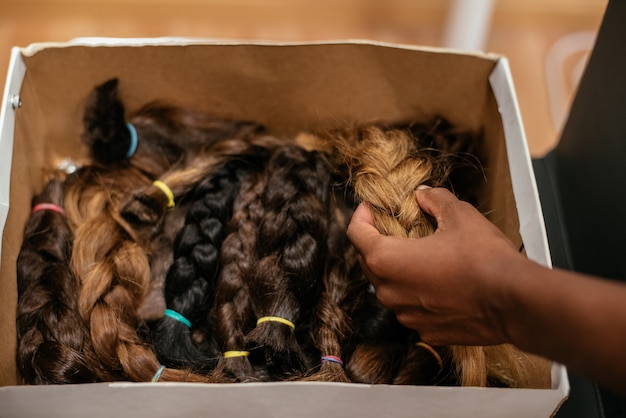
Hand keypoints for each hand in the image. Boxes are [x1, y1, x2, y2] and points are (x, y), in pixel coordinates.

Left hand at [346, 186, 527, 346]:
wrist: (514, 302)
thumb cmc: (484, 258)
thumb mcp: (459, 215)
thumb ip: (434, 200)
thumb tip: (423, 194)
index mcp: (387, 260)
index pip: (356, 234)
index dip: (361, 216)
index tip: (370, 208)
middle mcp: (389, 293)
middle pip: (368, 262)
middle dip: (377, 242)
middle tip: (395, 227)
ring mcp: (406, 316)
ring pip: (390, 287)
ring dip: (398, 270)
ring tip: (419, 254)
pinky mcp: (426, 331)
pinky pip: (411, 308)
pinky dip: (417, 293)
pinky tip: (438, 281)